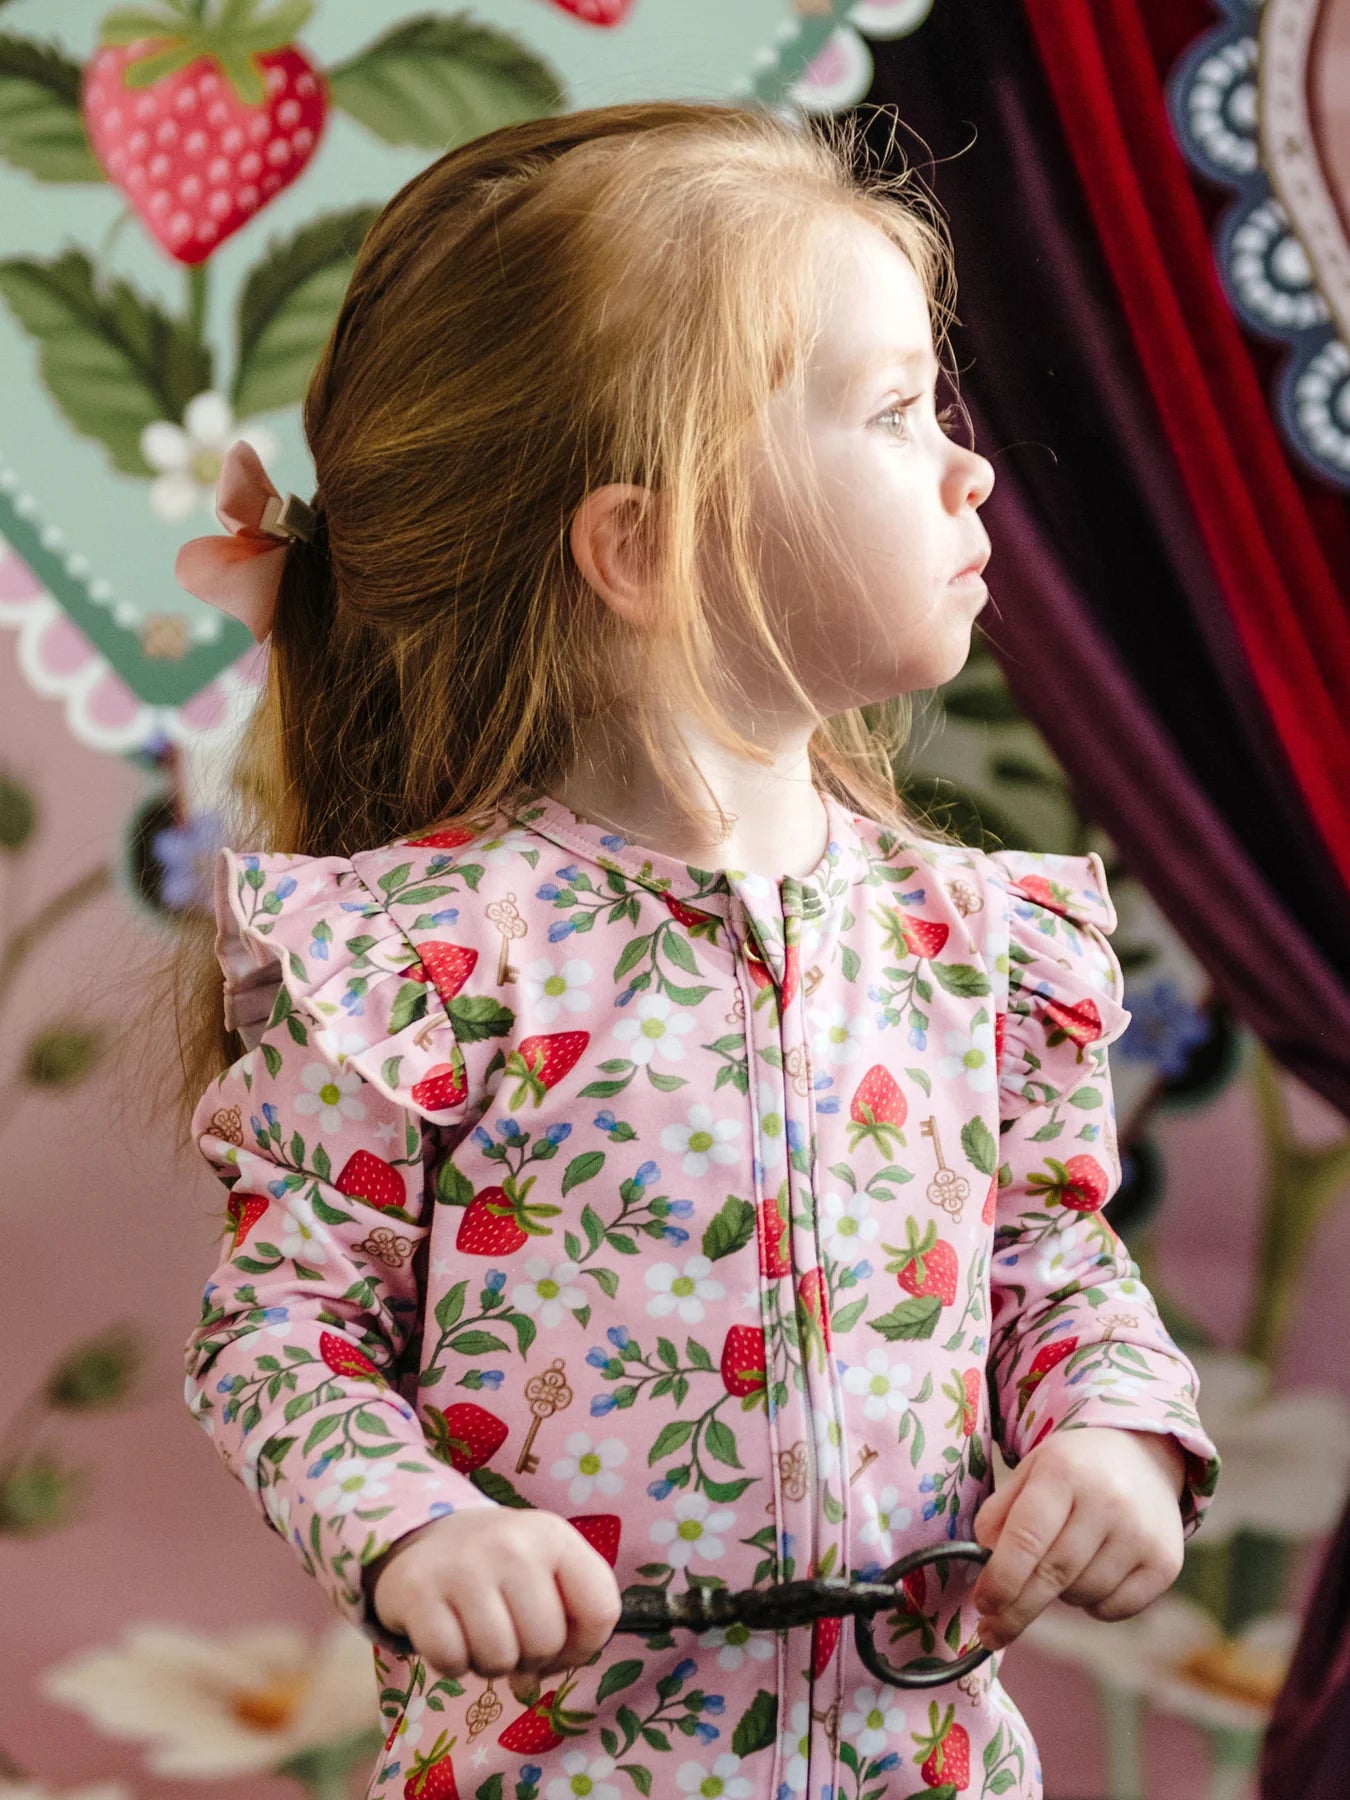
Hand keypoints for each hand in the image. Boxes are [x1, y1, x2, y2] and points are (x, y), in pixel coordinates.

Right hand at [369, 1508, 622, 1702]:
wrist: (427, 1538)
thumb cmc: (500, 1566)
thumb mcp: (545, 1570)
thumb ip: (565, 1619)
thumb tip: (532, 1685)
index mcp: (555, 1535)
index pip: (601, 1610)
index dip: (585, 1645)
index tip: (561, 1642)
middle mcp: (513, 1543)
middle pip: (546, 1643)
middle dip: (530, 1658)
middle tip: (509, 1635)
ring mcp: (463, 1564)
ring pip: (498, 1660)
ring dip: (489, 1664)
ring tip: (479, 1634)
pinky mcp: (419, 1589)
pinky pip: (451, 1661)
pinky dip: (451, 1663)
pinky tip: (449, 1632)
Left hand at [970, 1427, 1187, 1650]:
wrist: (1141, 1456)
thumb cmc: (1072, 1470)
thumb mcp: (1029, 1473)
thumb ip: (999, 1516)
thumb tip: (983, 1567)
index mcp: (1063, 1471)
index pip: (1027, 1537)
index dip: (1001, 1579)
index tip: (982, 1606)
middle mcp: (1108, 1500)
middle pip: (1053, 1575)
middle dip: (1017, 1610)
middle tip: (993, 1632)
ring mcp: (1141, 1533)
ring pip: (1082, 1595)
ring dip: (1059, 1596)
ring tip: (1060, 1566)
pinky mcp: (1165, 1563)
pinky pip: (1114, 1610)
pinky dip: (1093, 1605)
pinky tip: (1091, 1575)